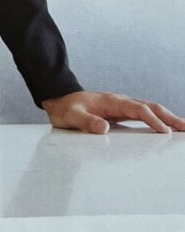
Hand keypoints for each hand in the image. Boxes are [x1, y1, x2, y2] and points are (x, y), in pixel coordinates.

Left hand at [42, 91, 184, 134]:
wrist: (58, 99)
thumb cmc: (65, 108)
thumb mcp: (72, 116)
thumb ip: (86, 122)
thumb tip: (104, 128)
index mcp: (111, 101)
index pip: (138, 109)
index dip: (152, 120)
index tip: (165, 132)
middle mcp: (120, 101)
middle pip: (150, 106)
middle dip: (169, 117)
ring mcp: (122, 105)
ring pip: (150, 109)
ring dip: (168, 117)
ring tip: (183, 128)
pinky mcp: (121, 111)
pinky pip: (144, 113)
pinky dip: (159, 119)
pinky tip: (166, 127)